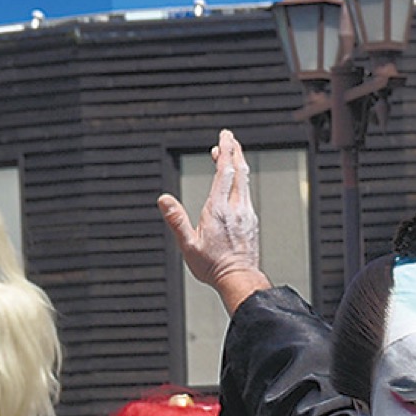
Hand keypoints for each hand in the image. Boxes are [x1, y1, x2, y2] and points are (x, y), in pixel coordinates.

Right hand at [157, 130, 269, 314]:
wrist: (239, 279)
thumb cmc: (214, 267)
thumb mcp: (188, 245)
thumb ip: (176, 220)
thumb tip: (164, 200)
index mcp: (219, 209)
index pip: (224, 171)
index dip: (225, 151)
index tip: (224, 136)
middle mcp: (236, 208)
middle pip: (238, 171)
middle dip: (234, 151)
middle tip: (229, 138)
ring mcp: (246, 214)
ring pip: (245, 181)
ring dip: (238, 165)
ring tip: (232, 155)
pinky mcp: (251, 222)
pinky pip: (246, 194)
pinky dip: (241, 182)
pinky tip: (236, 184)